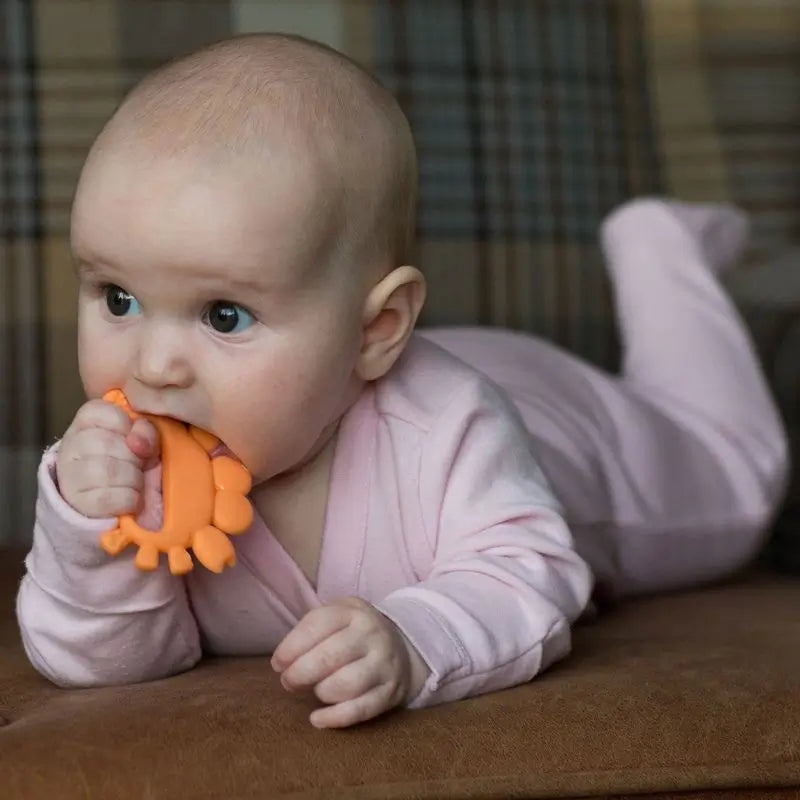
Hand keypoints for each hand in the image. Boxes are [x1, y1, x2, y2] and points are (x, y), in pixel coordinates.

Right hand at [56, 398, 159, 518]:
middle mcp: (71, 444)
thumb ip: (146, 431)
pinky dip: (130, 501)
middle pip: (108, 442)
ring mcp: (70, 474)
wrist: (117, 506)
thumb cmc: (132, 466)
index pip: (107, 412)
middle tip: (136, 466)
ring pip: (109, 471)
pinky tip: (129, 500)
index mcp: (87, 421)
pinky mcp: (77, 502)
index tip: (135, 441)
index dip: (129, 428)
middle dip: (134, 458)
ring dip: (134, 480)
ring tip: (133, 483)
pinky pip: (110, 498)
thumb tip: (138, 443)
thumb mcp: (145, 442)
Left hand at [271, 597, 429, 727]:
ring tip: (314, 691)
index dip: (291, 647)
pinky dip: (334, 718)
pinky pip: (360, 710)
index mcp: (353, 612)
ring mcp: (384, 663)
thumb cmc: (354, 633)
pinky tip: (317, 719)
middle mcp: (371, 634)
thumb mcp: (338, 614)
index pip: (317, 625)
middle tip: (288, 682)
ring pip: (345, 685)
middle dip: (299, 674)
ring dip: (320, 692)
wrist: (403, 647)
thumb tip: (282, 661)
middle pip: (328, 657)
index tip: (278, 663)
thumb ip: (310, 629)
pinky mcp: (390, 692)